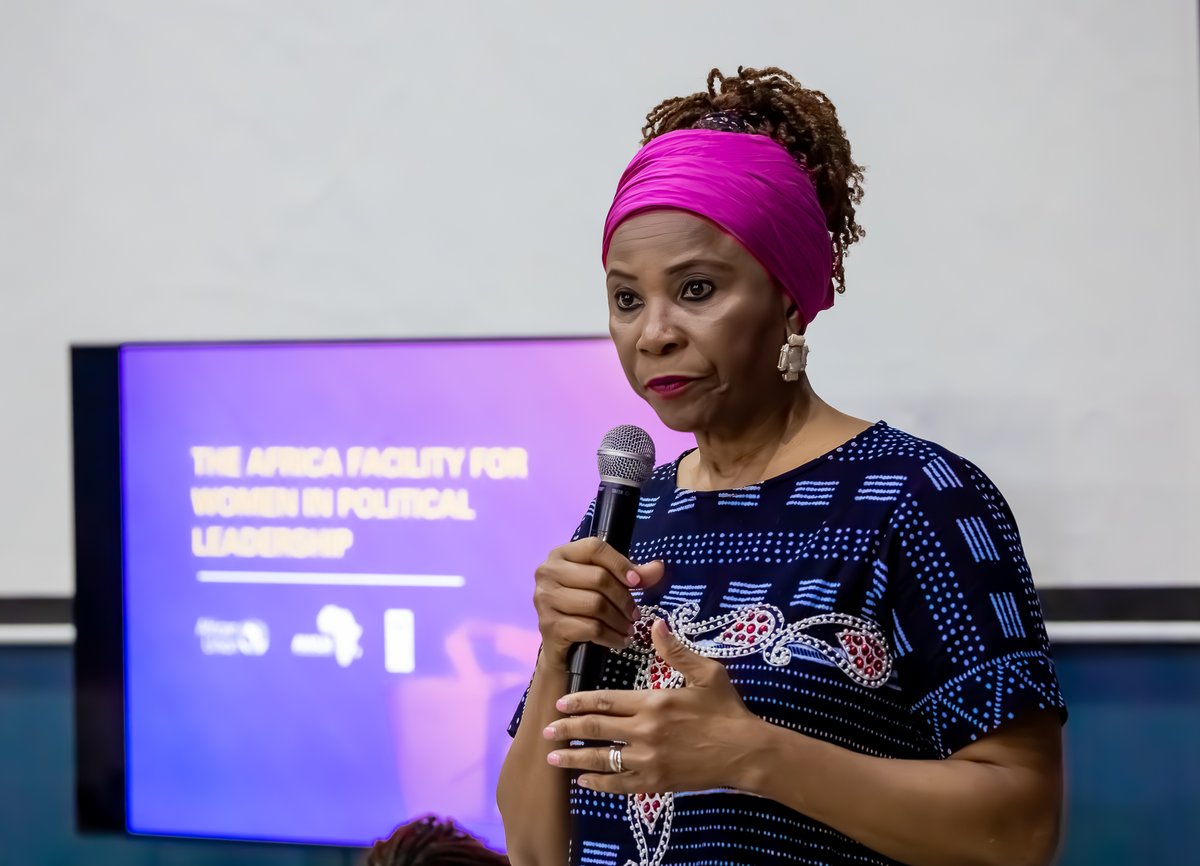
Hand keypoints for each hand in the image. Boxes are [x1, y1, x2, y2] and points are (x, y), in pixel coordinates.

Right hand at [533, 538, 663, 668]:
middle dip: (624, 598)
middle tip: (636, 614)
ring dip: (619, 620)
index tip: (637, 582)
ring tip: (629, 628)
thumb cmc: (583, 609)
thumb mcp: (606, 587)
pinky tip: (620, 640)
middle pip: (598, 578)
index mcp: (561, 554)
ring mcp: (544, 599)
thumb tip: (658, 567)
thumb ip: (632, 575)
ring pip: (595, 604)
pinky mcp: (549, 626)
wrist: (560, 647)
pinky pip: (590, 628)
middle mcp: (547, 572)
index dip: (620, 563)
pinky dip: (611, 636)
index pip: (595, 548)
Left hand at [543, 619, 758, 793]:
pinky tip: (583, 781)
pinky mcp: (657, 782)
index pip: (605, 700)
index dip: (578, 702)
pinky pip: (620, 784)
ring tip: (553, 757)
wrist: (746, 751)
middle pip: (597, 729)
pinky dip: (599, 783)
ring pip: (602, 759)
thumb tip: (656, 625)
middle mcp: (645, 732)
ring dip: (574, 757)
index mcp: (653, 702)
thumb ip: (677, 651)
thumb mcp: (707, 673)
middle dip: (567, 729)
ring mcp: (649, 760)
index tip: (560, 704)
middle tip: (545, 729)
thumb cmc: (727, 709)